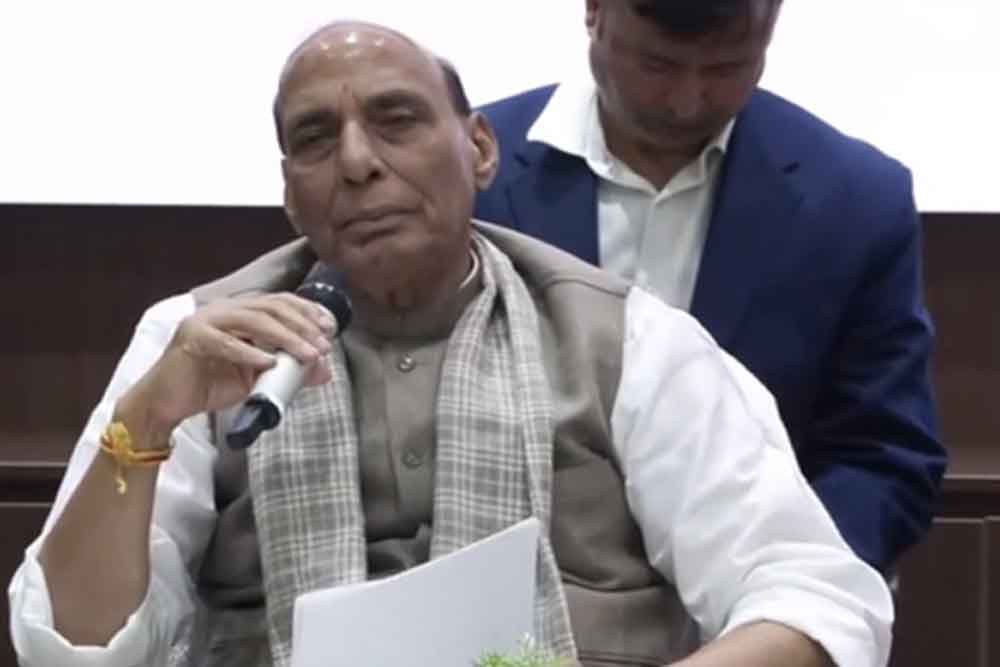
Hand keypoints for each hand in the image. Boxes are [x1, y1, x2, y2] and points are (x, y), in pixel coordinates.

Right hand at [118, 293, 335, 443]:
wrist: (167, 404)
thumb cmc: (210, 386)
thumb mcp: (257, 378)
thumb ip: (288, 371)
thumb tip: (324, 370)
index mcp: (240, 312)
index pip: (279, 302)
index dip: (306, 311)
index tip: (329, 327)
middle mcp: (224, 310)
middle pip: (270, 307)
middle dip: (301, 326)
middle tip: (322, 346)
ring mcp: (206, 321)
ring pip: (253, 320)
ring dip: (285, 337)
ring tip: (306, 355)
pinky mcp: (192, 338)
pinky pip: (226, 342)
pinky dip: (250, 352)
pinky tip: (269, 362)